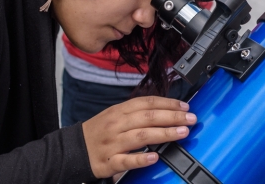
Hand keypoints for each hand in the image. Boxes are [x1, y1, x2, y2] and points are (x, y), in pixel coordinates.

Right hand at [82, 96, 196, 178]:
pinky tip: (155, 157)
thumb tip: (164, 110)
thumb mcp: (115, 115)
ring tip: (182, 133)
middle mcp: (117, 125)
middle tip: (191, 119)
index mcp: (120, 111)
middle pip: (148, 117)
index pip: (147, 103)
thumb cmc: (99, 132)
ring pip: (141, 136)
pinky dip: (141, 159)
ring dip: (164, 133)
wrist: (73, 149)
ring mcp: (113, 143)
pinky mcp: (109, 162)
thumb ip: (136, 113)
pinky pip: (127, 160)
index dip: (168, 103)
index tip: (185, 106)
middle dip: (172, 117)